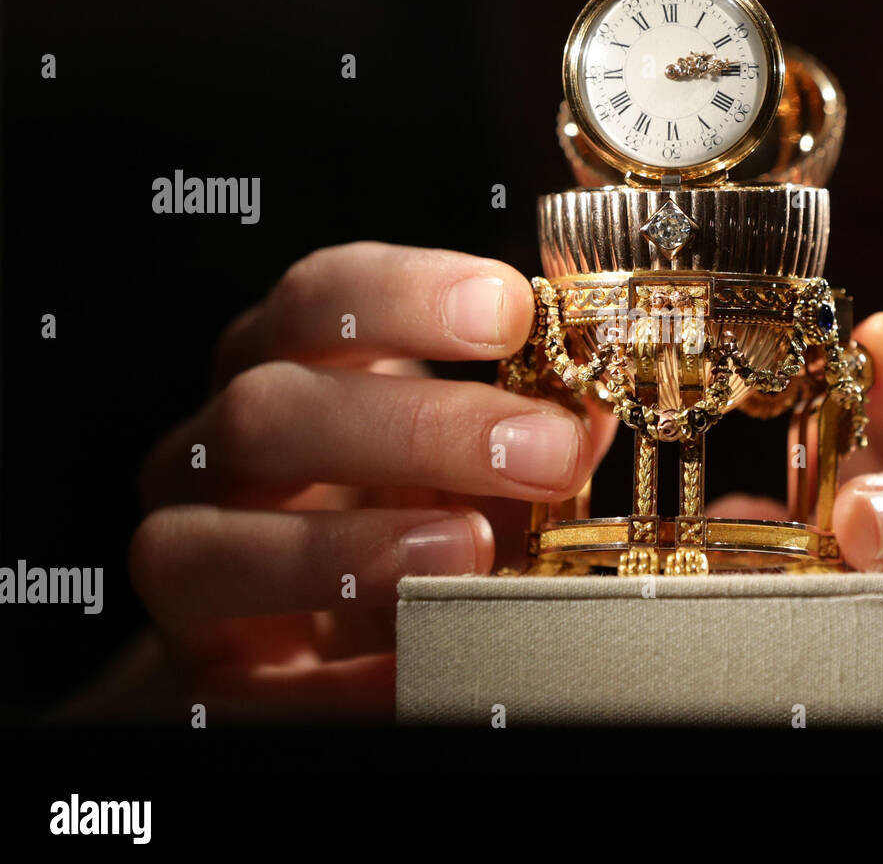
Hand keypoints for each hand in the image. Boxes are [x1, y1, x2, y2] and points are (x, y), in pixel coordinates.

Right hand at [123, 242, 613, 721]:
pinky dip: (332, 685)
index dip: (405, 295)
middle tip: (543, 448)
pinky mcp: (199, 676)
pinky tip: (418, 671)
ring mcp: (190, 563)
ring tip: (470, 550)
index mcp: (282, 371)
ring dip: (349, 548)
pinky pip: (241, 685)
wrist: (299, 640)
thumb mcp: (458, 458)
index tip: (510, 309)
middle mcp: (214, 456)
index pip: (315, 300)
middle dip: (418, 426)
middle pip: (271, 412)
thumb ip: (520, 433)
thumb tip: (594, 420)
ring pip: (211, 543)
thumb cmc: (392, 514)